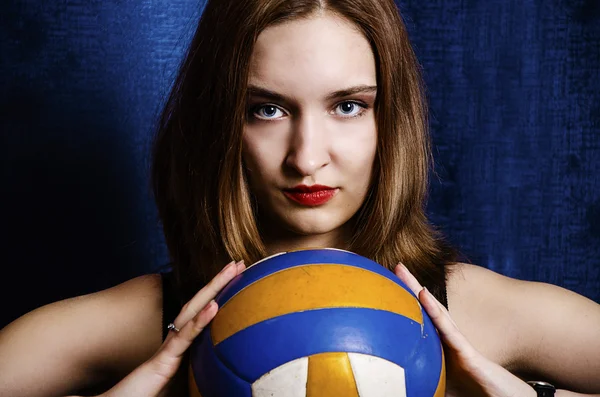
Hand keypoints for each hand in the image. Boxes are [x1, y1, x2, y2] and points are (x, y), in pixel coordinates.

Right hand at [102, 260, 245, 396]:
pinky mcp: (162, 363)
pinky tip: (214, 305)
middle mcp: (173, 342)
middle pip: (198, 305)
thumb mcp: (180, 386)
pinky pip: (184, 339)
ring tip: (232, 270)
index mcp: (178, 347)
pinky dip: (199, 321)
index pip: (200, 314)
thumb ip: (196, 376)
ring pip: (192, 312)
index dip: (216, 295)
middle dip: (218, 282)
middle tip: (239, 262)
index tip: (235, 278)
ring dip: (213, 289)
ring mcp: (168, 350)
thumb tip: (218, 376)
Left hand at [394, 263, 535, 396]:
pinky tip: (422, 294)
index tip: (389, 289)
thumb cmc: (482, 396)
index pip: (421, 323)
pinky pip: (448, 329)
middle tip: (395, 266)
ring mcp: (459, 346)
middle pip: (426, 311)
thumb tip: (406, 386)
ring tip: (402, 270)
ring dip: (417, 290)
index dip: (407, 306)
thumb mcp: (447, 390)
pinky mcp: (468, 354)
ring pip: (435, 313)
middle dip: (410, 288)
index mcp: (443, 350)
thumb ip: (429, 383)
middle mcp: (450, 343)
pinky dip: (434, 311)